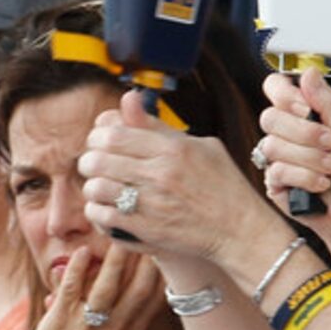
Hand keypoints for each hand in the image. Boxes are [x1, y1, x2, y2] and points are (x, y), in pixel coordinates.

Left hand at [31, 243, 167, 329]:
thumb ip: (133, 307)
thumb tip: (149, 273)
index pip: (155, 296)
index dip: (163, 269)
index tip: (164, 244)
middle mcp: (116, 329)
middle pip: (137, 288)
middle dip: (144, 257)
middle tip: (144, 228)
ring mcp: (88, 325)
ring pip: (106, 286)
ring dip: (114, 258)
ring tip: (116, 231)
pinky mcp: (61, 320)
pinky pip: (72, 287)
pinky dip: (77, 267)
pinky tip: (82, 251)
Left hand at [78, 92, 282, 273]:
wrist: (241, 231)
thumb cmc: (224, 185)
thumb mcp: (201, 147)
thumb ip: (159, 126)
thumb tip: (128, 97)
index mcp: (173, 149)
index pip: (113, 134)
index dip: (97, 137)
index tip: (102, 143)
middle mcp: (160, 175)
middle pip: (97, 160)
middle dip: (89, 161)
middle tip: (95, 166)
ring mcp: (153, 205)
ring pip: (95, 189)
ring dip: (94, 188)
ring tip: (103, 189)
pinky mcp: (147, 232)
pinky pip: (103, 217)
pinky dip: (98, 212)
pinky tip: (109, 210)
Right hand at [256, 69, 330, 253]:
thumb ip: (328, 104)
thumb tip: (309, 72)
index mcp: (303, 116)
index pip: (275, 89)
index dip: (283, 94)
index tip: (304, 107)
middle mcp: (287, 135)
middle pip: (269, 117)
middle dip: (304, 132)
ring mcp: (278, 159)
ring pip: (273, 146)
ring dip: (310, 158)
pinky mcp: (275, 185)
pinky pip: (277, 172)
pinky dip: (305, 177)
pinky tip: (321, 185)